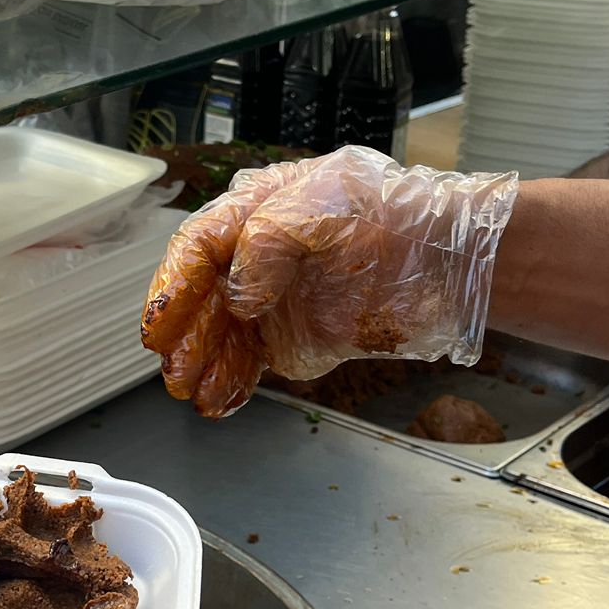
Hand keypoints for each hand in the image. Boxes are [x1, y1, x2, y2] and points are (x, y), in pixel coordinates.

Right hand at [141, 147, 517, 417]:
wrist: (447, 257)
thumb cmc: (388, 213)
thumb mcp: (320, 207)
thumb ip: (267, 245)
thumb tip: (238, 294)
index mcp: (254, 214)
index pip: (197, 250)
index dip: (174, 287)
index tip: (161, 323)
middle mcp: (256, 260)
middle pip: (204, 301)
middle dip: (186, 338)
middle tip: (174, 371)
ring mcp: (275, 303)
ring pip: (223, 338)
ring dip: (205, 367)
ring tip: (194, 394)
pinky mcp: (298, 339)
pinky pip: (255, 364)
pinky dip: (235, 384)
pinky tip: (220, 401)